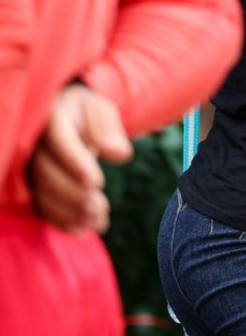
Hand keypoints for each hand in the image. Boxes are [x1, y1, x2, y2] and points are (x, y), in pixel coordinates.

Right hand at [28, 84, 133, 234]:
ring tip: (98, 221)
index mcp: (51, 118)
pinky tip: (84, 230)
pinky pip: (40, 206)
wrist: (68, 119)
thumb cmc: (87, 114)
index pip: (58, 139)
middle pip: (45, 173)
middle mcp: (34, 145)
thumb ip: (109, 128)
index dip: (75, 162)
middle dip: (72, 194)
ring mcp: (30, 167)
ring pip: (42, 193)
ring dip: (69, 211)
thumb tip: (119, 152)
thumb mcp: (102, 111)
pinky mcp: (33, 186)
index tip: (97, 183)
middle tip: (100, 208)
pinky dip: (61, 220)